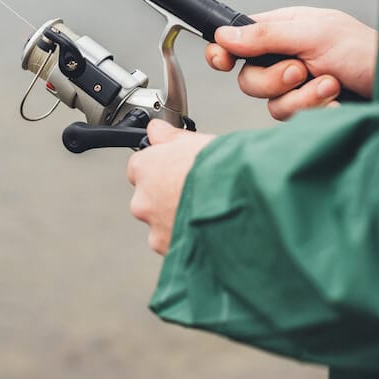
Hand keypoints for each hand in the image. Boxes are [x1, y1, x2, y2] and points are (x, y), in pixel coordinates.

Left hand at [127, 120, 215, 254]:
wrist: (239, 204)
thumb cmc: (220, 171)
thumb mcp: (196, 142)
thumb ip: (171, 137)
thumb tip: (157, 129)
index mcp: (145, 168)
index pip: (140, 165)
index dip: (161, 166)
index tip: (174, 168)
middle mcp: (143, 200)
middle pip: (149, 197)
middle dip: (168, 195)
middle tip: (195, 190)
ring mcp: (155, 227)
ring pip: (161, 222)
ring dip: (177, 218)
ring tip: (205, 211)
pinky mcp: (169, 248)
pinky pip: (174, 242)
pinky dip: (187, 238)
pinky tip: (206, 227)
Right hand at [206, 7, 377, 119]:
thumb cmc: (364, 51)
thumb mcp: (313, 34)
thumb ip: (266, 35)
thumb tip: (224, 36)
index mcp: (282, 31)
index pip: (237, 41)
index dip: (223, 52)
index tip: (221, 60)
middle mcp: (284, 59)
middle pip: (248, 78)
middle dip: (274, 79)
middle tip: (301, 70)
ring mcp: (295, 87)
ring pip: (270, 103)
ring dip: (302, 95)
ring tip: (331, 84)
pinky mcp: (308, 111)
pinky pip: (292, 118)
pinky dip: (315, 109)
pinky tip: (336, 100)